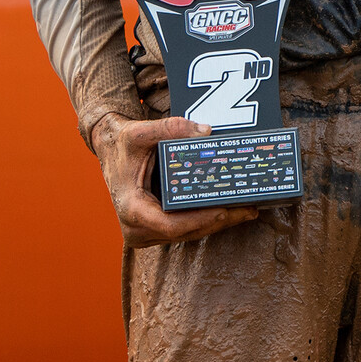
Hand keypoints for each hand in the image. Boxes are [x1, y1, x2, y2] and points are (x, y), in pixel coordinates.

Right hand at [89, 113, 259, 247]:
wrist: (111, 151)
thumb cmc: (124, 144)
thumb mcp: (142, 132)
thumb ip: (172, 128)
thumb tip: (205, 132)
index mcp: (131, 207)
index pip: (170, 224)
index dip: (199, 220)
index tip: (224, 210)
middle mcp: (136, 226)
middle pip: (184, 232)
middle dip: (218, 221)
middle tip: (249, 209)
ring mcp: (144, 231)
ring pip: (186, 234)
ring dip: (216, 223)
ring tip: (247, 210)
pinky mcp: (154, 228)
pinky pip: (184, 229)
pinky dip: (206, 220)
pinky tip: (230, 209)